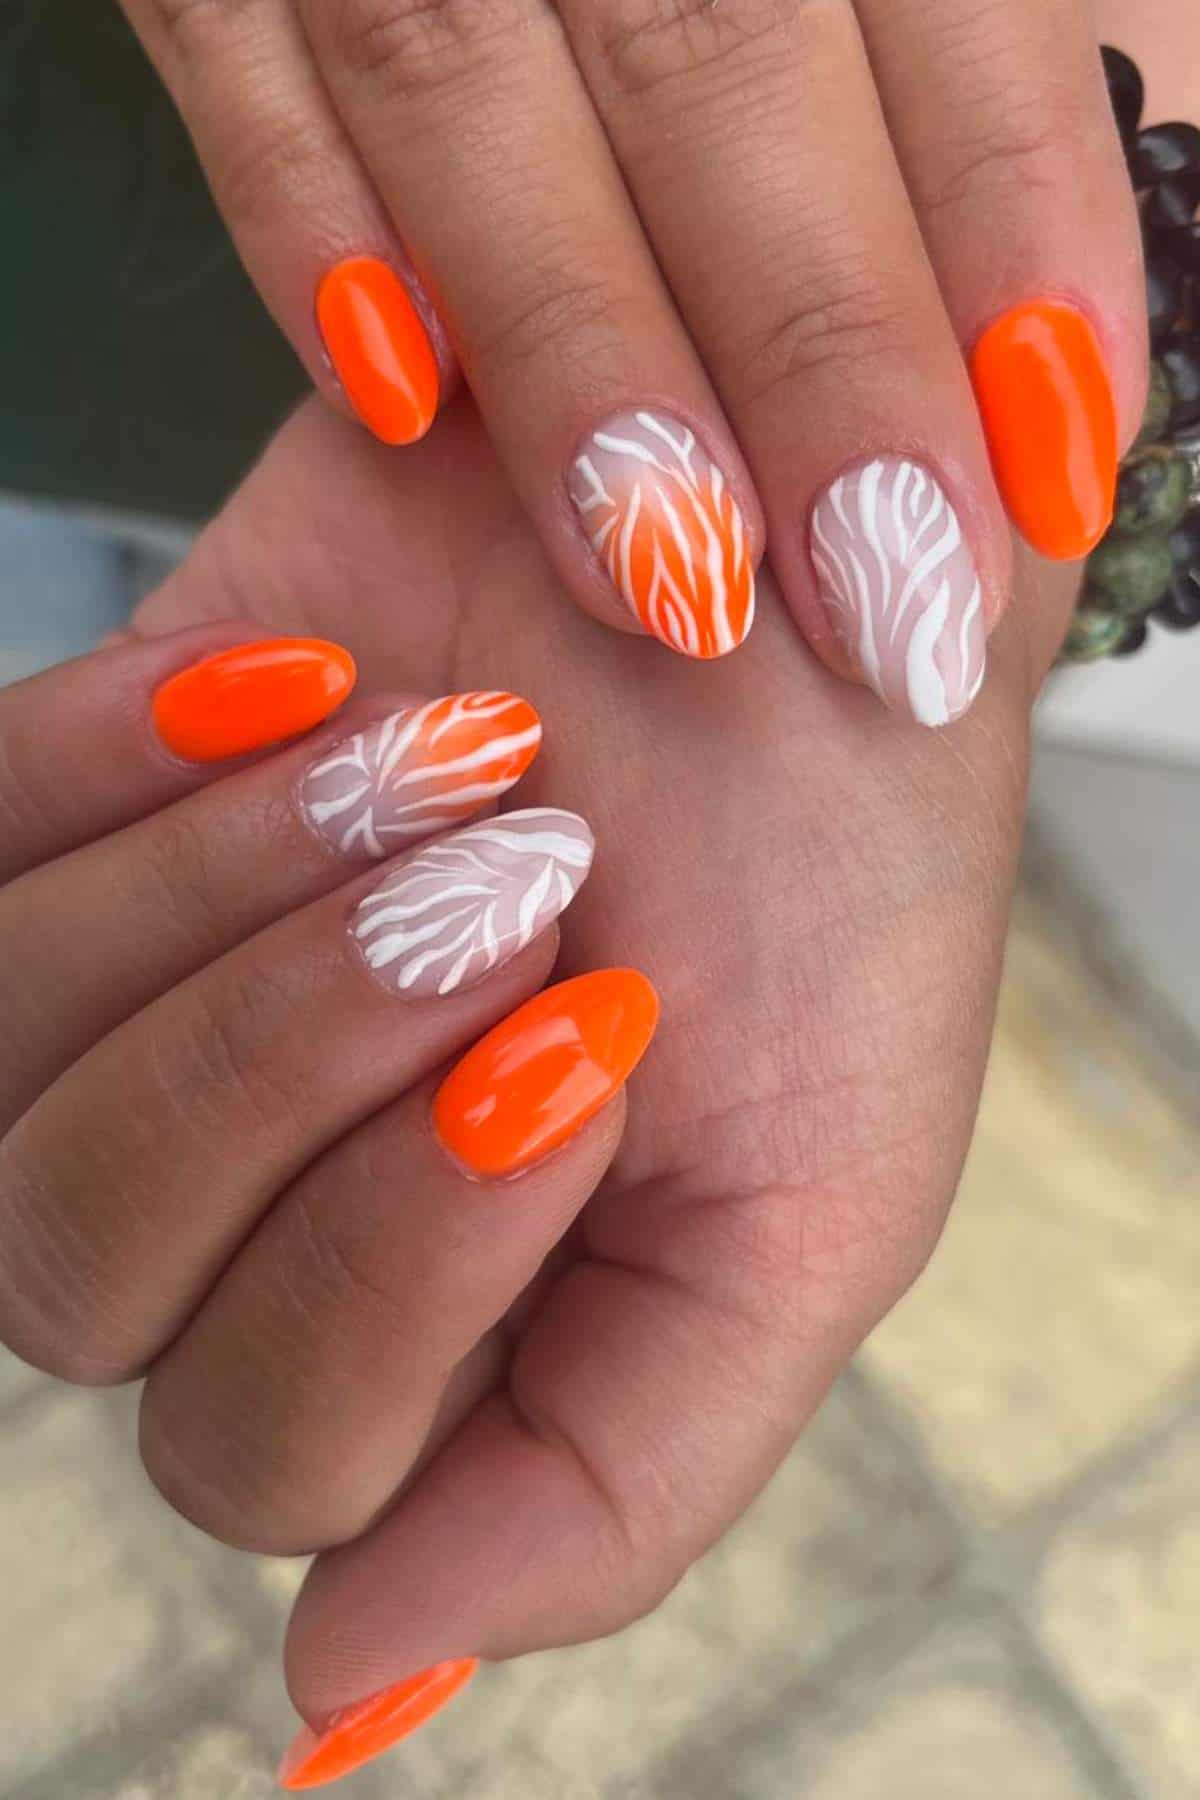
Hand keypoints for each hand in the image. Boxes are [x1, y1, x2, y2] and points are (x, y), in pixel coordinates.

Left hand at [83, 390, 1080, 1785]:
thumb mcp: (814, 1208)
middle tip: (521, 877)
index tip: (600, 1036)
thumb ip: (613, 1477)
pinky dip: (117, 759)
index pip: (268, 1449)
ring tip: (452, 745)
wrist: (788, 593)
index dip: (403, 1263)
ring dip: (232, 895)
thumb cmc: (825, 894)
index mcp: (415, 1346)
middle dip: (295, 1058)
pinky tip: (304, 677)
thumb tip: (345, 1678)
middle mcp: (234, 1211)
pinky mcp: (70, 816)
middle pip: (74, 1274)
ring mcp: (128, 1012)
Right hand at [122, 0, 1141, 713]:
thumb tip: (1055, 351)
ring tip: (672, 581)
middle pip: (720, 65)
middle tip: (878, 587)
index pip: (954, 12)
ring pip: (465, 76)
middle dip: (813, 344)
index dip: (1013, 237)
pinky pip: (232, 53)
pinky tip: (396, 406)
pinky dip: (304, 221)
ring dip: (577, 347)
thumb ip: (967, 102)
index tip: (1052, 468)